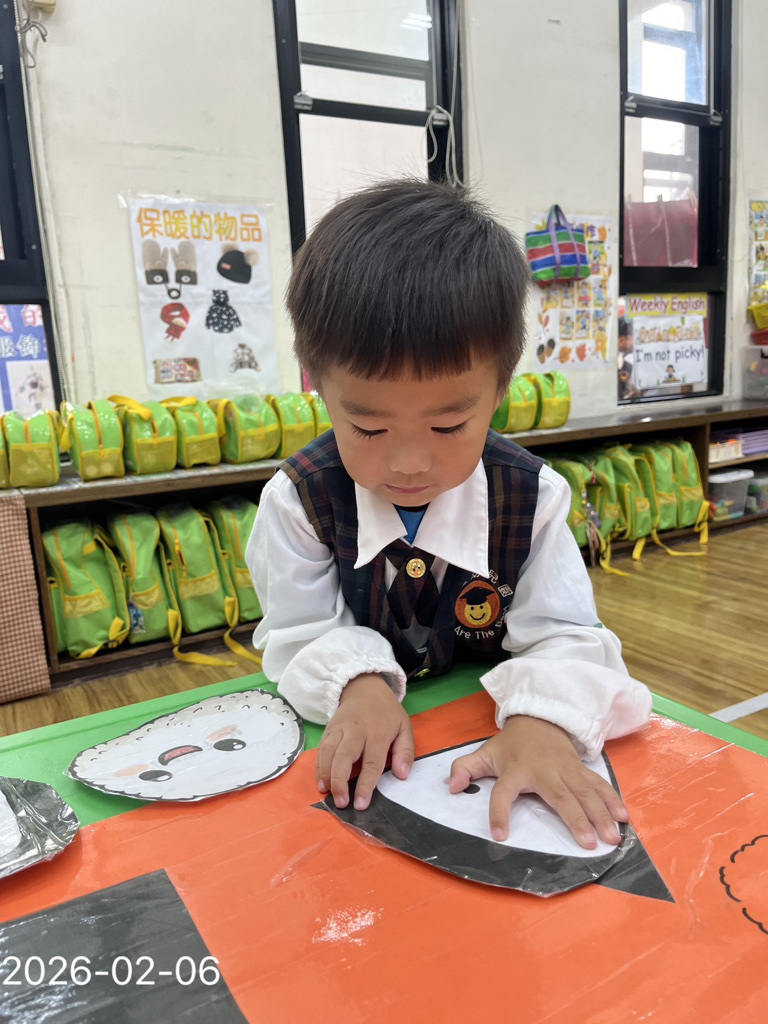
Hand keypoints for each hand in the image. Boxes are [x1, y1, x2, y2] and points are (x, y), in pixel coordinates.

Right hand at [316, 673, 413, 811]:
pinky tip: (320, 781)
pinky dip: (318, 766)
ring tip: (326, 793)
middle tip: (341, 803)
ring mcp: (339, 729)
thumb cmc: (387, 713)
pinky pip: (320, 749)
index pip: (371, 762)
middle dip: (339, 781)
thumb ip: (405, 752)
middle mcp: (356, 731)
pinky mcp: (328, 730)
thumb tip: (402, 775)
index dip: (366, 785)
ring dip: (325, 774)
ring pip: (327, 752)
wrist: (365, 688)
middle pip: (344, 757)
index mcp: (377, 733)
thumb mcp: (404, 727)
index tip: (361, 804)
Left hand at [448, 716, 628, 849]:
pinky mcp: (581, 769)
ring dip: (601, 814)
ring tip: (611, 836)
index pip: (503, 792)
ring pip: (585, 792)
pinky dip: (612, 800)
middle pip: (560, 795)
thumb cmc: (512, 745)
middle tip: (589, 842)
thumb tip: (452, 788)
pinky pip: (598, 785)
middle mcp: (544, 770)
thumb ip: (466, 768)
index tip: (499, 835)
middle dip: (575, 818)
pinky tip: (624, 817)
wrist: (538, 718)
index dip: (499, 812)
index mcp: (516, 769)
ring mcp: (566, 769)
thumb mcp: (485, 753)